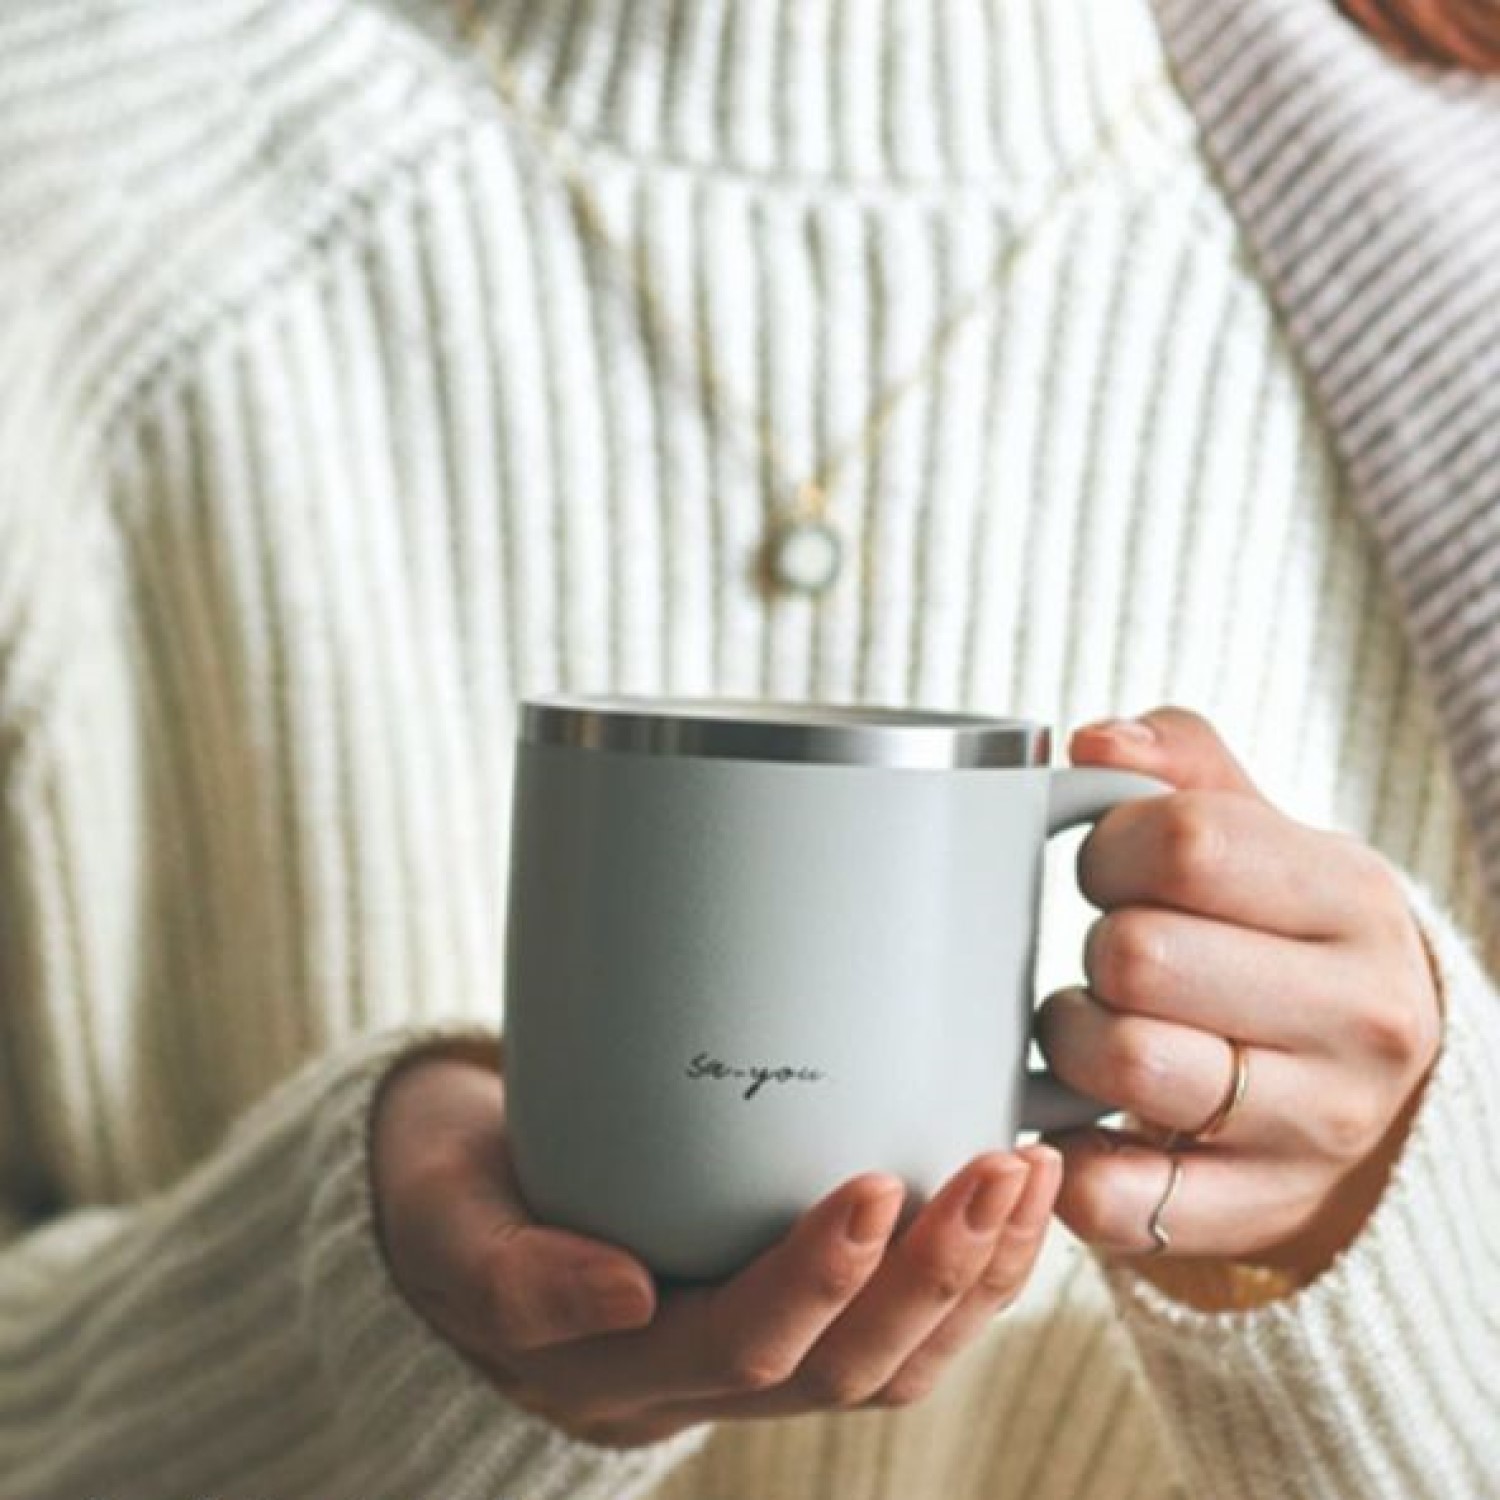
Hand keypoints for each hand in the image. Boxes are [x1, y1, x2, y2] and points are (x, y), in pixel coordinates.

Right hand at [370, 1043, 1063, 1447]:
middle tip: (995, 1165)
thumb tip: (622, 1292)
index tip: (876, 1184)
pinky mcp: (785, 1327)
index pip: (735, 1346)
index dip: (814, 1281)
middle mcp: (692, 1386)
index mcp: (608, 1370)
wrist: (463, 1213)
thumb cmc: (452, 1193)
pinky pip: (896, 1338)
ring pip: (888, 1368)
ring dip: (975, 1281)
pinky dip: (966, 1280)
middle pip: (840, 1369)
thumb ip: (513, 1268)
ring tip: (1027, 1174)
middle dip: (934, 1275)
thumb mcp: (446, 1220)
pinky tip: (1009, 1203)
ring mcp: (746, 1366)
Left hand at [1036, 706, 1442, 1277]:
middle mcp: (1356, 1017)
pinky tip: (1078, 1119)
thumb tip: (1093, 742)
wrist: (1368, 1085)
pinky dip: (1068, 1153)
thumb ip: (1183, 766)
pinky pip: (1112, 1191)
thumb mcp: (1266, 836)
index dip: (1109, 848)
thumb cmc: (1281, 936)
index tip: (1109, 868)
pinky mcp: (1254, 1211)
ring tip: (1093, 1029)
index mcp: (1350, 899)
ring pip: (1124, 1064)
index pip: (1186, 843)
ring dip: (1072, 1041)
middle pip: (1139, 956)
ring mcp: (1315, 1127)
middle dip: (1093, 950)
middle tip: (1108, 959)